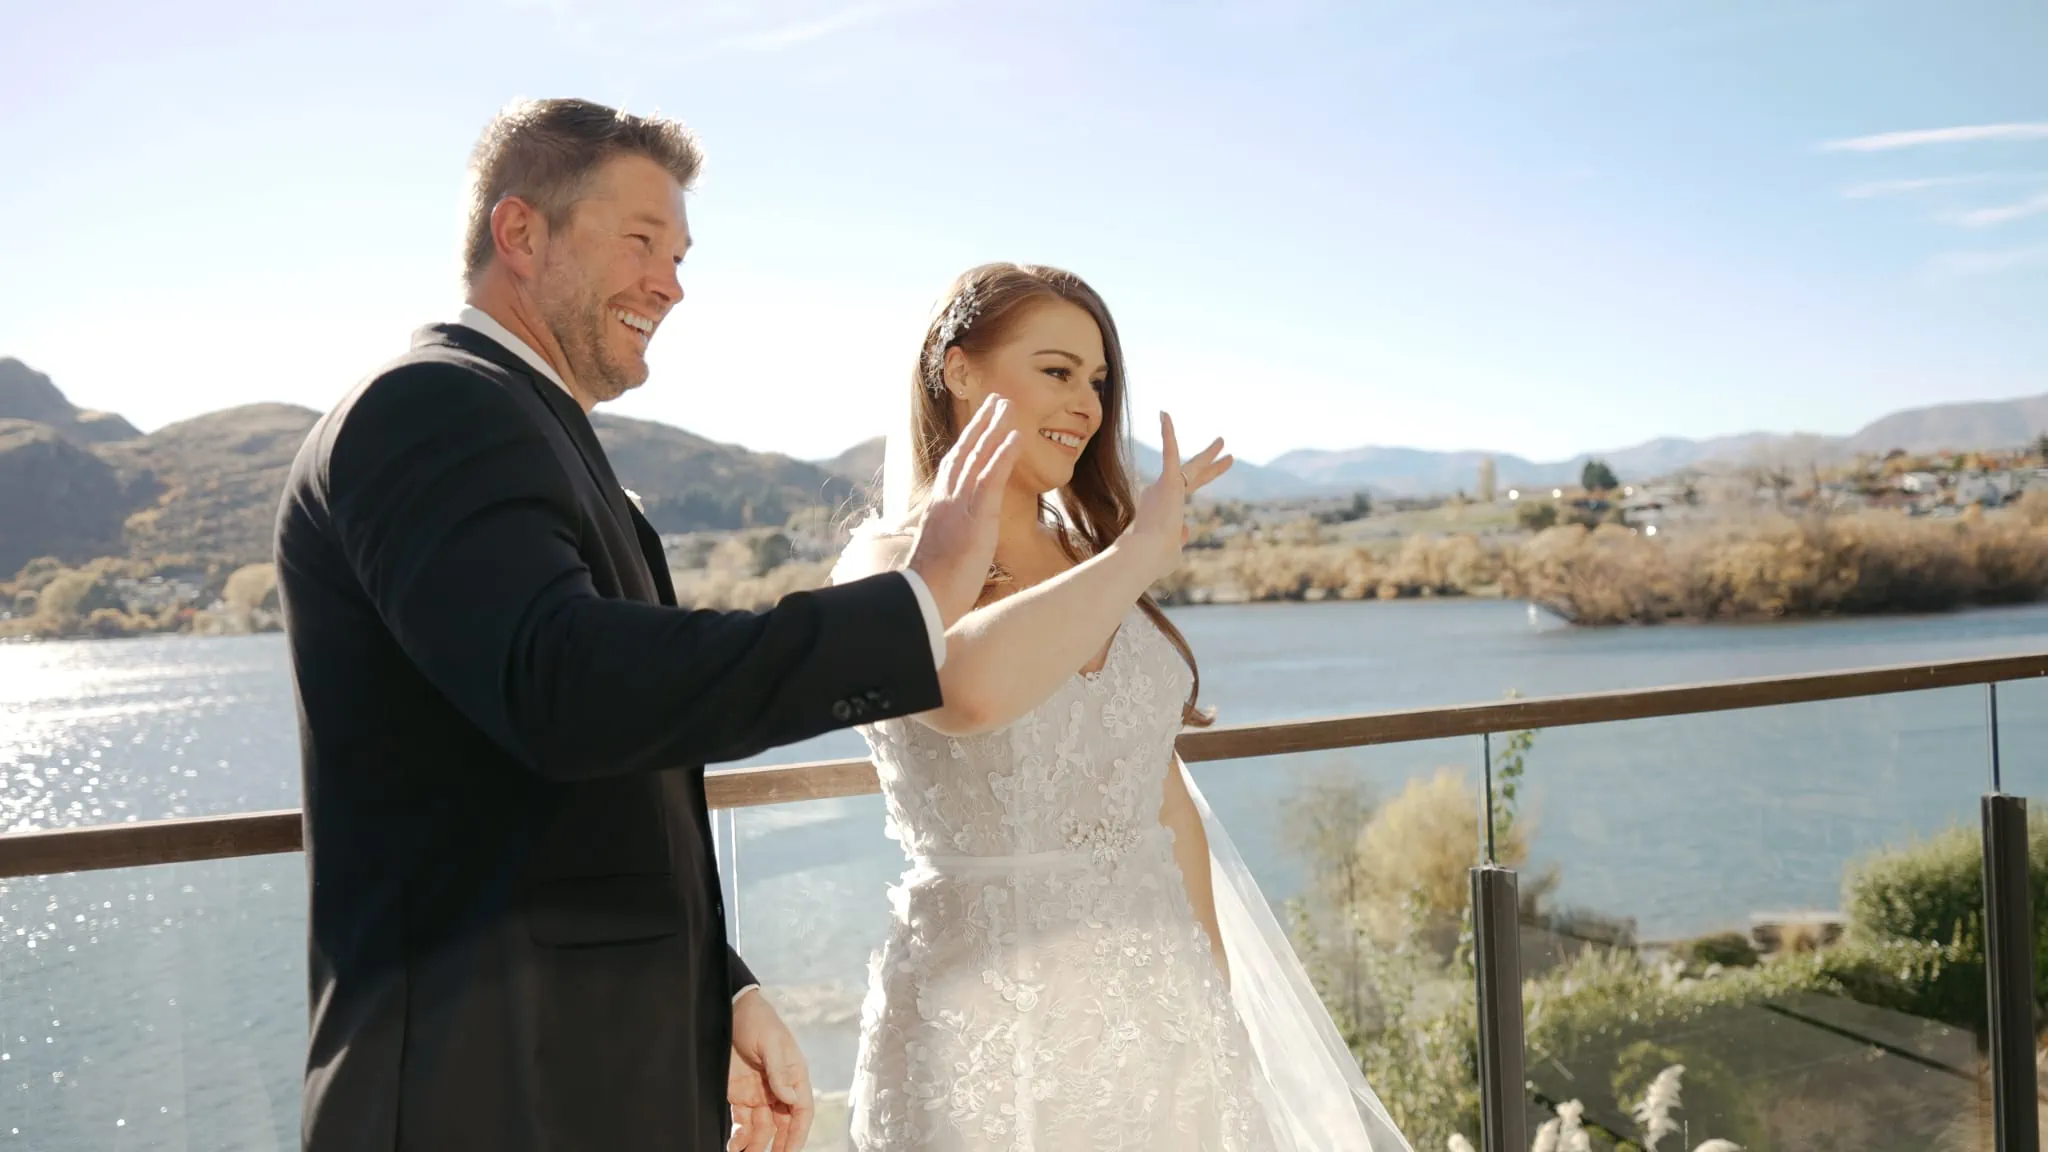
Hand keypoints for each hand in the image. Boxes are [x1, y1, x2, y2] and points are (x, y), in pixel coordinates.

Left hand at [728, 989, 812, 1151]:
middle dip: (777, 1146)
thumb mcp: (772, 1042)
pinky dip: (738, 1136)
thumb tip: (789, 1097)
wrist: (730, 1009)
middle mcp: (778, 1088)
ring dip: (755, 1145)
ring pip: (761, 1128)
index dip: (798, 1133)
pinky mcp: (739, 1094)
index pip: (802, 1111)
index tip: (791, 1151)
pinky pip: (741, 1121)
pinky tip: (733, 1145)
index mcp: (793, 1076)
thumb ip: (780, 1070)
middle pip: (782, 1125)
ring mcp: (758, 1093)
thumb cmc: (759, 1021)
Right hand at [905, 394, 1021, 626]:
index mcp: (939, 508)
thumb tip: (954, 540)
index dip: (968, 443)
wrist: (923, 599)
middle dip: (981, 424)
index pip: (954, 467)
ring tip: (1009, 405)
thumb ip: (949, 539)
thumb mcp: (941, 555)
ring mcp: (959, 505)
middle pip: (965, 452)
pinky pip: (990, 479)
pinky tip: (1015, 436)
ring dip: (994, 428)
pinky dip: (1003, 455)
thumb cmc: (932, 587)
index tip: (979, 424)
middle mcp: (946, 500)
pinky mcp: (975, 517)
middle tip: (997, 400)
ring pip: (978, 457)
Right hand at [1127, 411, 1230, 575]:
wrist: (1144, 556)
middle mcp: (1161, 495)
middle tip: (1229, 453)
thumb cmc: (1154, 559)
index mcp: (1164, 510)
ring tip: (1223, 441)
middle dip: (1212, 466)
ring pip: (1191, 466)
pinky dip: (1168, 434)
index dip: (1200, 487)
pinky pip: (1169, 453)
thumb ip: (1179, 539)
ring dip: (1210, 455)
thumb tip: (1186, 531)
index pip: (1185, 493)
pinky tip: (1165, 414)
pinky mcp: (1166, 482)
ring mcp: (1165, 488)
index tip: (1205, 489)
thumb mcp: (1171, 551)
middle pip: (1193, 477)